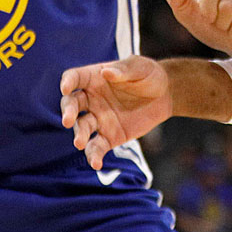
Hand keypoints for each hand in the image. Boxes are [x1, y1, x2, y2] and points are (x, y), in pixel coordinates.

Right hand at [59, 56, 172, 170]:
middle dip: (68, 112)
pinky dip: (94, 156)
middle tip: (68, 121)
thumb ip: (123, 70)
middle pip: (71, 104)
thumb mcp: (139, 67)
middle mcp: (91, 99)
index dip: (67, 82)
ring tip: (79, 143)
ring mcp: (98, 119)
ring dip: (79, 135)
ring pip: (82, 128)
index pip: (74, 78)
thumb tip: (106, 73)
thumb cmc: (149, 75)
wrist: (165, 96)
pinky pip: (97, 147)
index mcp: (94, 78)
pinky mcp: (109, 136)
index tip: (66, 88)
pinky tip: (96, 164)